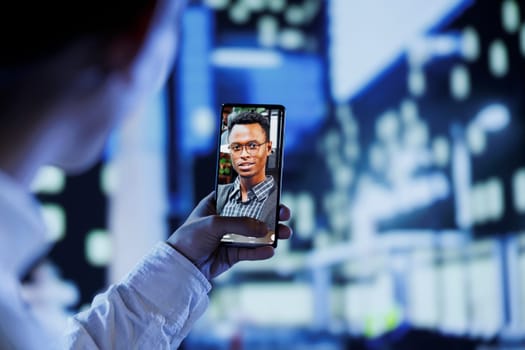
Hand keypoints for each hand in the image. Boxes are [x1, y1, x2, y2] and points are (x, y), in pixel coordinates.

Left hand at [167, 192, 291, 279]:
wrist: (180, 265)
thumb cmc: (190, 237)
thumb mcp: (214, 224)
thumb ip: (239, 224)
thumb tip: (264, 229)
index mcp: (218, 203)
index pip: (241, 194)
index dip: (258, 193)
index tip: (274, 192)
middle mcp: (226, 218)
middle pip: (253, 214)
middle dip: (271, 214)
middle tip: (284, 214)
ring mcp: (230, 236)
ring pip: (255, 234)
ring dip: (271, 233)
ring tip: (285, 233)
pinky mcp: (232, 253)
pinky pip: (250, 251)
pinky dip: (260, 251)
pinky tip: (270, 250)